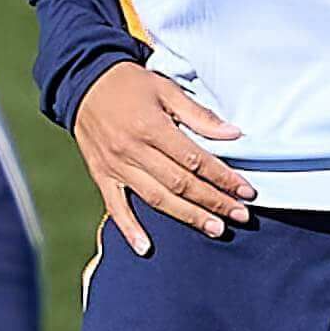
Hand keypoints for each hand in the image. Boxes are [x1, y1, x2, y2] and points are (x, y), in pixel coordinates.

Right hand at [73, 60, 253, 255]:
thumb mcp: (166, 89)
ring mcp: (116, 167)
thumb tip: (234, 134)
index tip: (246, 191)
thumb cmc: (130, 84)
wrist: (83, 82)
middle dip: (214, 201)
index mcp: (152, 128)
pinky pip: (115, 207)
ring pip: (157, 198)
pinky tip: (145, 248)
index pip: (196, 160)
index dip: (223, 178)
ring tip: (215, 229)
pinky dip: (129, 229)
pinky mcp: (102, 175)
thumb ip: (199, 115)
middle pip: (181, 184)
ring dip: (188, 216)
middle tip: (241, 215)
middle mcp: (133, 151)